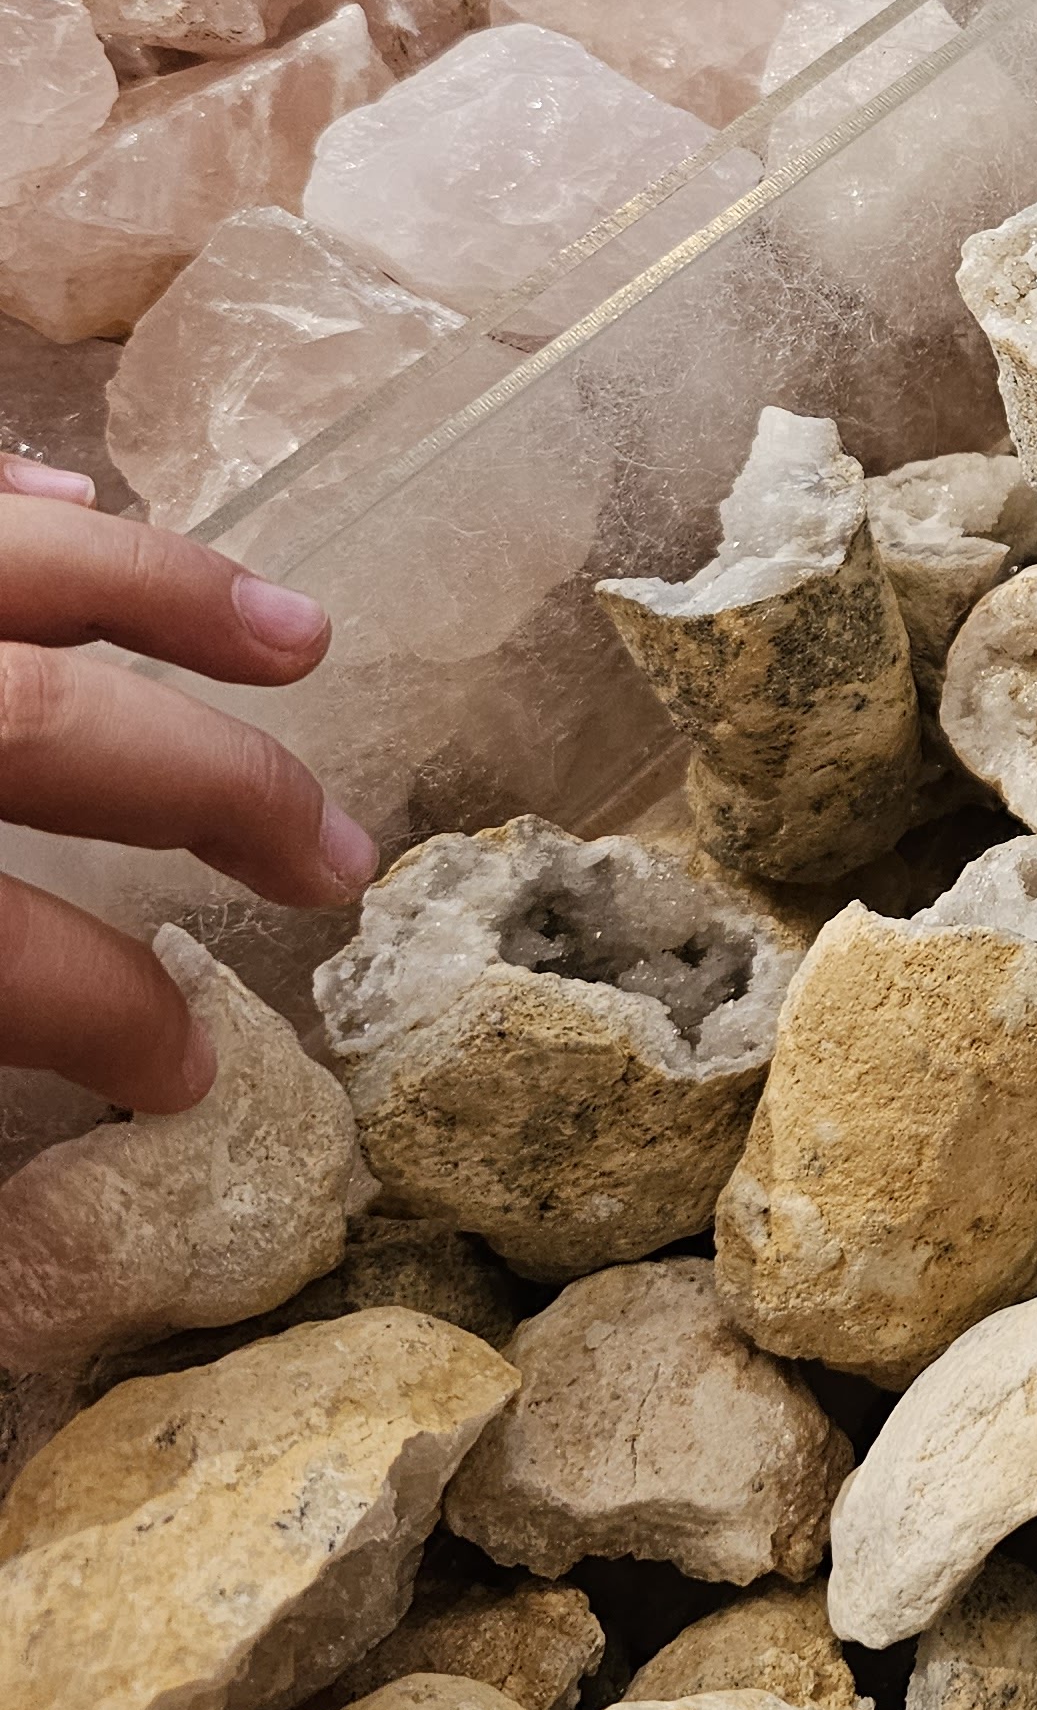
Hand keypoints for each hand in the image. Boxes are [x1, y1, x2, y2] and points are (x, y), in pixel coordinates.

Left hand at [0, 462, 376, 1110]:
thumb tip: (30, 1221)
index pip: (13, 964)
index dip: (115, 1019)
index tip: (184, 1071)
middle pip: (49, 724)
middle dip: (220, 786)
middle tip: (331, 854)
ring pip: (9, 564)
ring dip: (166, 593)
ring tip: (297, 637)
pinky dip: (3, 488)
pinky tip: (65, 501)